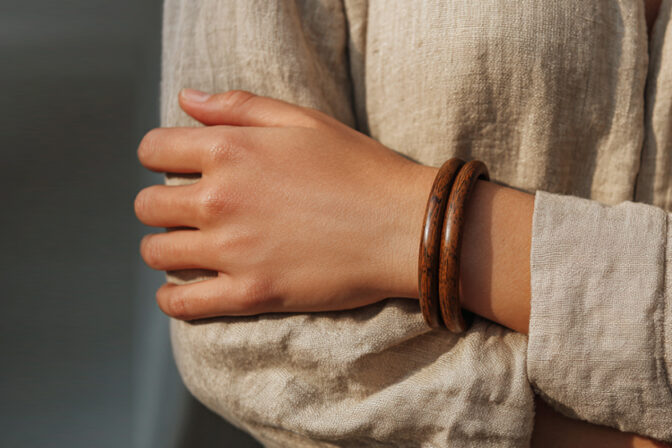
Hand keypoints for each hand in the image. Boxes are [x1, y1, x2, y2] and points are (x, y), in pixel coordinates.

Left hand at [135, 89, 433, 319]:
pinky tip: (186, 290)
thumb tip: (186, 100)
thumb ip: (240, 107)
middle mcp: (220, 199)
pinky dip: (173, 298)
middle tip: (193, 212)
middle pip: (148, 205)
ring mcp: (232, 250)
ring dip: (167, 249)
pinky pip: (181, 303)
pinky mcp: (250, 293)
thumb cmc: (362, 169)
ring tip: (195, 248)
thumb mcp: (305, 122)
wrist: (405, 228)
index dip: (163, 157)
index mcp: (230, 149)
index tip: (179, 168)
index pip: (153, 150)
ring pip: (157, 253)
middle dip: (163, 206)